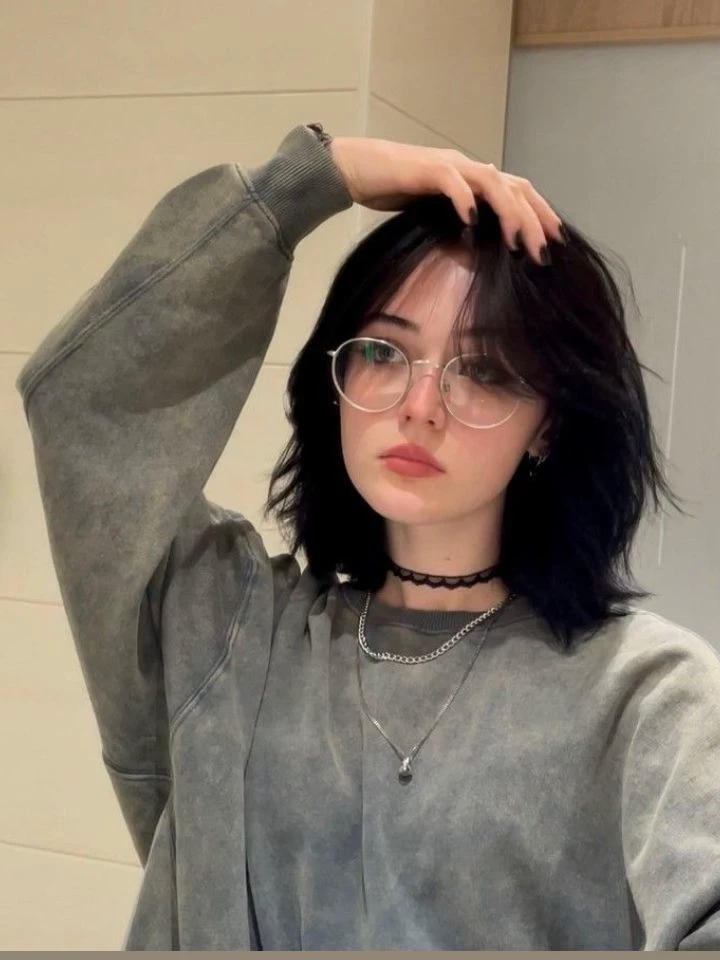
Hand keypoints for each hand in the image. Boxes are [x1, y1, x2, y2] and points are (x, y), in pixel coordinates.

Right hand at [329, 136, 563, 263]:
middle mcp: (467, 166)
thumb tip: (477, 248)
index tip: (556, 241)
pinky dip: (465, 200)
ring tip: (519, 242)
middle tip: (546, 251)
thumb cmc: (391, 191)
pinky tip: (473, 221)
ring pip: (492, 182)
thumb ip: (458, 222)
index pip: (518, 190)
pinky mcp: (425, 169)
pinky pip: (452, 181)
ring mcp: (448, 165)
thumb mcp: (433, 213)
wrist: (354, 169)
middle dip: (534, 219)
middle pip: (515, 187)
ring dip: (510, 212)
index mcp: (472, 177)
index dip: (540, 213)